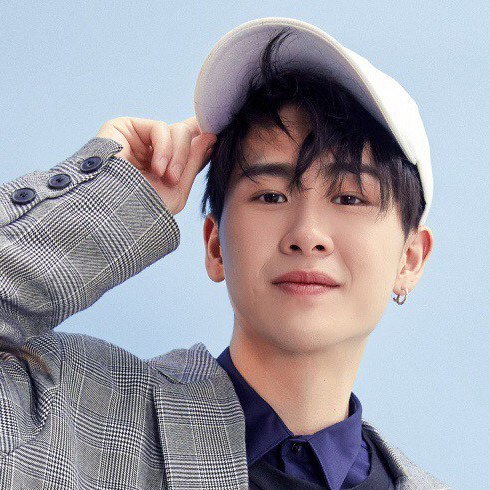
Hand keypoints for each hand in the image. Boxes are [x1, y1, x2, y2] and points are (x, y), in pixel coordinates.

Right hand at [96, 116, 216, 214]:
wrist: (113, 214)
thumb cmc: (143, 210)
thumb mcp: (177, 190)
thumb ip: (194, 163)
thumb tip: (210, 135)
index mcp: (165, 164)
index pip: (191, 145)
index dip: (204, 142)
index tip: (217, 142)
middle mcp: (153, 149)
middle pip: (188, 136)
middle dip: (187, 156)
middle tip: (175, 178)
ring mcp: (140, 138)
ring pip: (177, 130)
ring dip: (177, 156)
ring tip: (166, 177)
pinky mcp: (125, 126)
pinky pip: (160, 127)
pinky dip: (164, 147)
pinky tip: (157, 168)